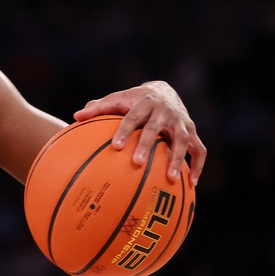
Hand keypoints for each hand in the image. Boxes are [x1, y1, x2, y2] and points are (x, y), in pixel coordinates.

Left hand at [75, 81, 206, 184]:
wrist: (164, 91)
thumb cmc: (134, 100)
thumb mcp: (117, 99)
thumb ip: (98, 108)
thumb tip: (76, 117)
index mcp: (144, 103)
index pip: (132, 117)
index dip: (125, 131)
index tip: (115, 146)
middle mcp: (165, 111)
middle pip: (156, 128)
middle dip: (148, 145)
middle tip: (137, 163)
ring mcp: (181, 122)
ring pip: (182, 141)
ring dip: (177, 159)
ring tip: (170, 178)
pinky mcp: (192, 132)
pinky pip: (198, 150)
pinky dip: (197, 165)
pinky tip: (191, 184)